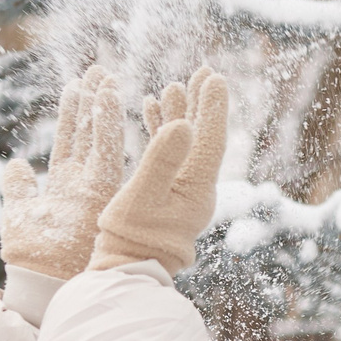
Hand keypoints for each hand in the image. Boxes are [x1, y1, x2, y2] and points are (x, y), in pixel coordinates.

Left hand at [0, 68, 129, 281]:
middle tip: (99, 70)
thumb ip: (19, 187)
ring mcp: (94, 185)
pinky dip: (106, 121)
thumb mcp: (19, 213)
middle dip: (93, 101)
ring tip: (103, 75)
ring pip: (101, 137)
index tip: (76, 85)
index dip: (74, 113)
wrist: (40, 278)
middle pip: (90, 133)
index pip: (72, 141)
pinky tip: (106, 95)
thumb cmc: (31, 254)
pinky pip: (107, 149)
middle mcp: (83, 183)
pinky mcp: (101, 190)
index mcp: (65, 186)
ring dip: (102, 105)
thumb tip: (15, 164)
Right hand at [90, 66, 230, 273]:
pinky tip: (150, 110)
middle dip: (201, 104)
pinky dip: (160, 130)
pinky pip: (168, 154)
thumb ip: (161, 158)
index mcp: (196, 187)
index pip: (210, 139)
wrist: (127, 268)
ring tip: (175, 85)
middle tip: (203, 72)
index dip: (212, 106)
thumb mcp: (143, 195)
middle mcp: (196, 187)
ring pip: (185, 144)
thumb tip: (184, 123)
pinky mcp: (166, 193)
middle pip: (203, 137)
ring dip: (181, 114)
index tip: (213, 77)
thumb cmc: (133, 236)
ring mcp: (182, 190)